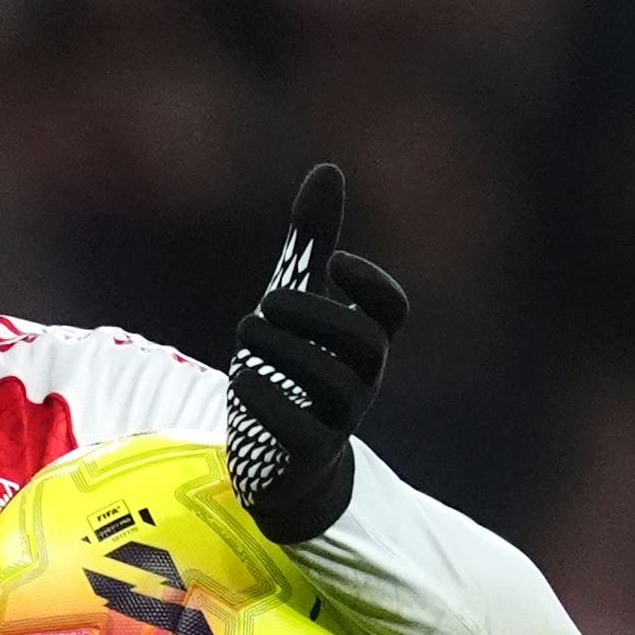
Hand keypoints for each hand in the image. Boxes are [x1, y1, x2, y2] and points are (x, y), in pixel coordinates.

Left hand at [228, 164, 407, 542]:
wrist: (280, 464)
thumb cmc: (292, 372)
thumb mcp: (296, 304)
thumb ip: (310, 243)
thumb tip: (328, 169)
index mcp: (362, 343)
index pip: (393, 310)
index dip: (372, 284)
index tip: (334, 263)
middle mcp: (360, 381)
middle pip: (363, 344)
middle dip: (314, 315)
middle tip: (266, 301)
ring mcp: (338, 422)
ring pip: (333, 384)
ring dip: (284, 349)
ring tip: (244, 328)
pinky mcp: (306, 456)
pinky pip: (302, 431)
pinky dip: (270, 400)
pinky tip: (241, 377)